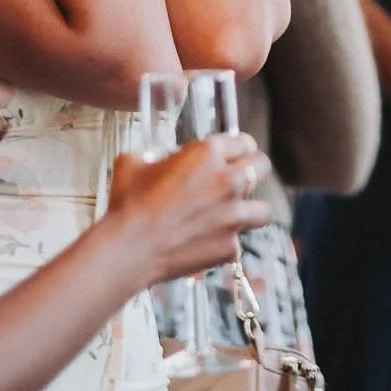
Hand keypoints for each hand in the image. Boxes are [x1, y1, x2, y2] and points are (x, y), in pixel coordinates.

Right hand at [105, 132, 271, 286]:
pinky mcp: (230, 246)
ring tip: (232, 215)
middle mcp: (228, 181)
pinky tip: (208, 242)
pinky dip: (226, 242)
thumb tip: (157, 159)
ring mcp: (233, 216)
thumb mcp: (134, 162)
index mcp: (208, 154)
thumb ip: (156, 155)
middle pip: (262, 166)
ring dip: (249, 210)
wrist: (128, 249)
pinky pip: (237, 241)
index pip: (243, 142)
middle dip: (253, 170)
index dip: (239, 148)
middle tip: (240, 179)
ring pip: (262, 209)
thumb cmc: (129, 205)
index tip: (236, 154)